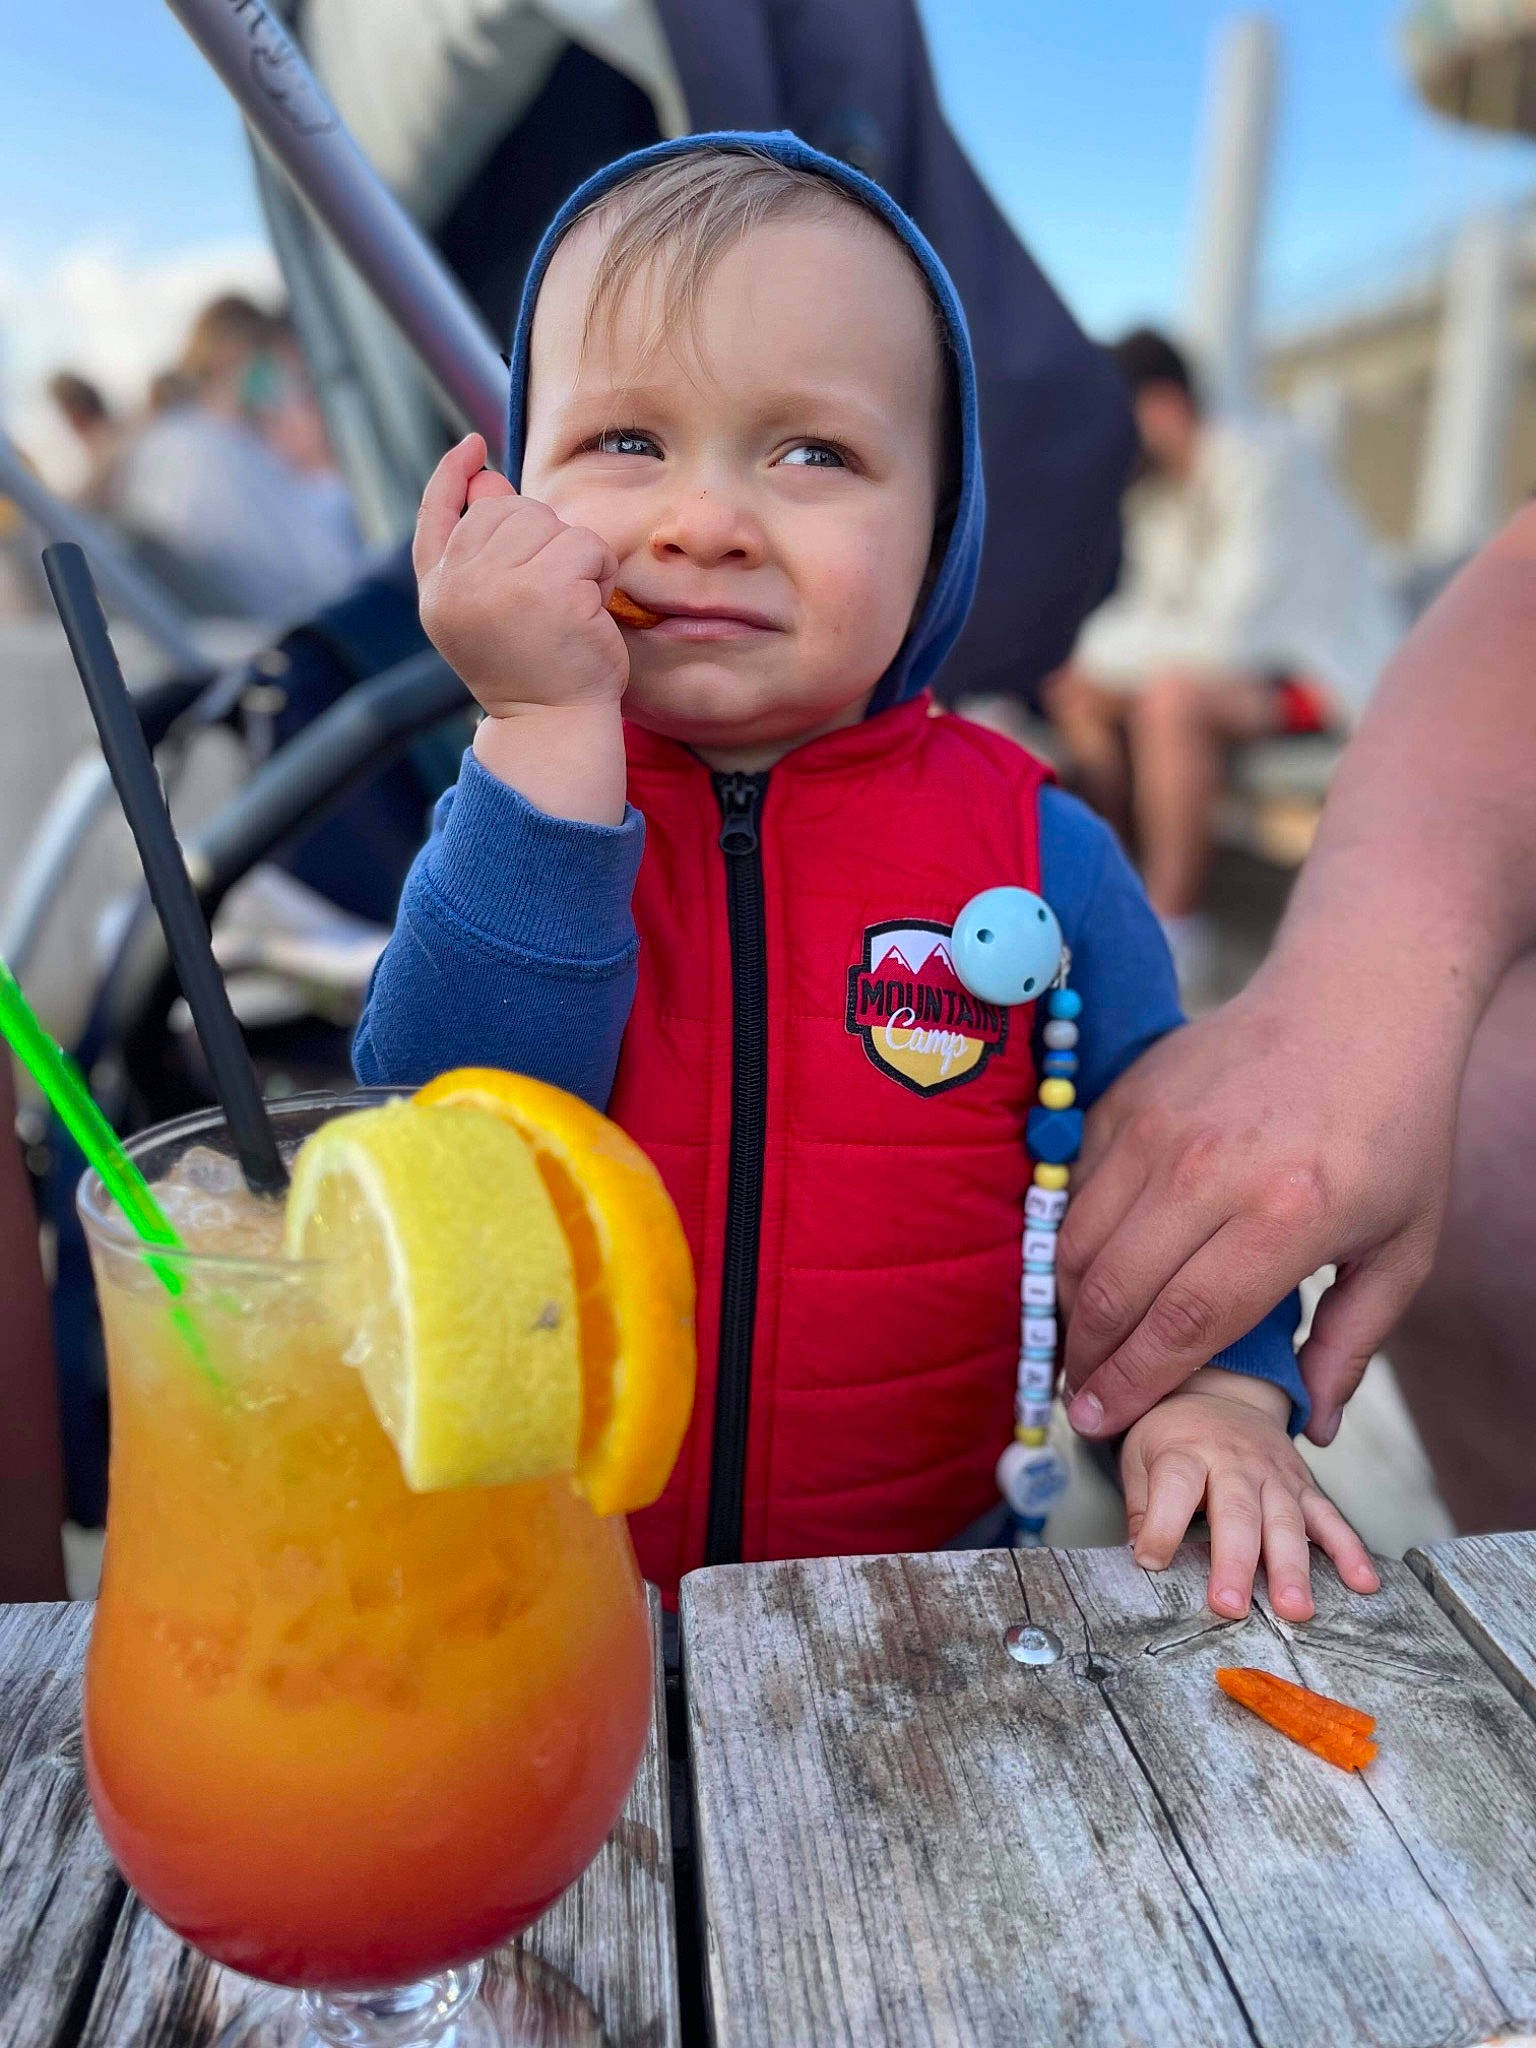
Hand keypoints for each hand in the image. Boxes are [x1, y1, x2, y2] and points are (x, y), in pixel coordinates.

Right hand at [413, 433, 626, 718]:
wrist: (552, 727)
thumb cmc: (532, 671)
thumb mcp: (489, 613)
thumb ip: (482, 552)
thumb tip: (489, 481)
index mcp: (439, 591)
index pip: (436, 515)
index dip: (452, 477)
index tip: (470, 450)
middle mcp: (459, 583)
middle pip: (507, 510)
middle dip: (541, 540)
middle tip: (549, 599)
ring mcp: (501, 583)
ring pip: (550, 523)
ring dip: (575, 558)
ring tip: (568, 608)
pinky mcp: (549, 589)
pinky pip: (587, 545)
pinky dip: (601, 573)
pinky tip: (590, 611)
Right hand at [1056, 973, 1454, 1447]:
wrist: (1357, 1002)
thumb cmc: (1393, 1127)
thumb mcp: (1405, 1244)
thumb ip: (1354, 1341)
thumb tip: (1312, 1424)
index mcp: (1286, 1214)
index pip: (1184, 1322)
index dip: (1135, 1383)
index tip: (1102, 1421)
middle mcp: (1208, 1169)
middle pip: (1114, 1290)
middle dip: (1086, 1360)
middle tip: (1080, 1398)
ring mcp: (1157, 1127)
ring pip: (1078, 1241)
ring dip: (1070, 1305)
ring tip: (1082, 1344)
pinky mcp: (1125, 1097)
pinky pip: (1074, 1188)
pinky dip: (1071, 1240)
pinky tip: (1091, 1271)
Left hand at [1123, 1368, 1379, 1620]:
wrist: (1222, 1394)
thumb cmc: (1176, 1436)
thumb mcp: (1141, 1456)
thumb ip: (1141, 1505)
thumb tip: (1139, 1555)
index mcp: (1187, 1451)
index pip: (1175, 1487)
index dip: (1161, 1526)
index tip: (1150, 1562)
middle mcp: (1235, 1462)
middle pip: (1237, 1512)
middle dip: (1235, 1562)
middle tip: (1230, 1607)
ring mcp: (1275, 1475)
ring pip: (1286, 1522)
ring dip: (1292, 1567)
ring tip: (1295, 1609)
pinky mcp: (1304, 1486)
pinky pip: (1330, 1518)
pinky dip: (1349, 1550)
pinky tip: (1361, 1582)